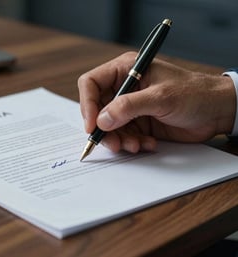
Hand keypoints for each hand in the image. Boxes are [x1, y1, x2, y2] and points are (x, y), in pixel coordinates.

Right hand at [78, 52, 235, 152]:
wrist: (217, 111)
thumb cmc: (194, 94)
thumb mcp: (160, 97)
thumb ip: (128, 107)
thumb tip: (101, 120)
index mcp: (126, 70)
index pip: (91, 83)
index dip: (87, 104)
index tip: (92, 125)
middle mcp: (124, 87)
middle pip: (97, 109)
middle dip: (104, 128)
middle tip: (113, 143)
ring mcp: (131, 107)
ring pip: (109, 126)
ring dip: (119, 139)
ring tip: (135, 145)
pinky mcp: (138, 122)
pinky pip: (123, 136)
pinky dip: (132, 143)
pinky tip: (147, 144)